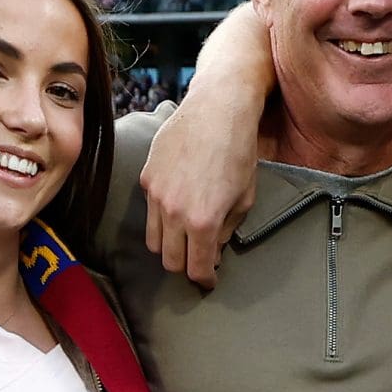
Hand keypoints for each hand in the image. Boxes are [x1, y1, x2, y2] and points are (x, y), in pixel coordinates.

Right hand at [140, 101, 258, 289]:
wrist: (217, 110)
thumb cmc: (238, 152)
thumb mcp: (244, 198)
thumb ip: (226, 230)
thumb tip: (213, 250)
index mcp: (203, 221)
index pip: (196, 269)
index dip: (204, 280)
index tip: (208, 281)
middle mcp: (174, 213)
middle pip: (169, 261)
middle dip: (185, 266)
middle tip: (197, 259)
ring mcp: (156, 195)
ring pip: (153, 241)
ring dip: (169, 245)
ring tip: (184, 236)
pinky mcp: (146, 178)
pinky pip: (149, 211)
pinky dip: (161, 217)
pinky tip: (177, 205)